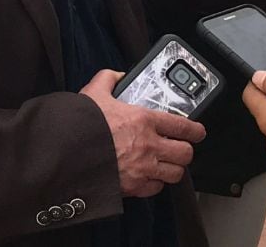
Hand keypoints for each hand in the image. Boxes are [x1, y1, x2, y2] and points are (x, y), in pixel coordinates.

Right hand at [80, 69, 205, 197]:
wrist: (67, 153)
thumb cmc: (82, 124)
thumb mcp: (95, 92)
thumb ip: (109, 79)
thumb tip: (117, 75)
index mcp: (144, 120)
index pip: (183, 126)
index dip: (196, 130)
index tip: (198, 131)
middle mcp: (149, 145)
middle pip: (185, 153)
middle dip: (185, 151)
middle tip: (180, 148)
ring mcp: (143, 168)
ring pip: (175, 174)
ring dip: (173, 169)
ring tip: (167, 165)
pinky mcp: (133, 187)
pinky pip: (156, 189)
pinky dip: (155, 184)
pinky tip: (149, 177)